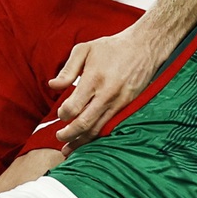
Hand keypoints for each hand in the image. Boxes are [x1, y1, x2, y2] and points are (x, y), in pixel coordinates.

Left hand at [47, 21, 169, 144]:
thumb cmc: (111, 47)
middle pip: (84, 124)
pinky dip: (97, 136)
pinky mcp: (128, 107)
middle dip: (68, 135)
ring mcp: (119, 103)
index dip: (62, 115)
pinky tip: (89, 142)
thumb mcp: (85, 50)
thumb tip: (52, 86)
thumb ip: (67, 69)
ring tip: (69, 149)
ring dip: (82, 142)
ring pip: (98, 130)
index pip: (73, 108)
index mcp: (94, 79)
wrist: (144, 47)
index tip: (60, 114)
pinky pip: (110, 126)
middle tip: (59, 138)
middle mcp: (107, 94)